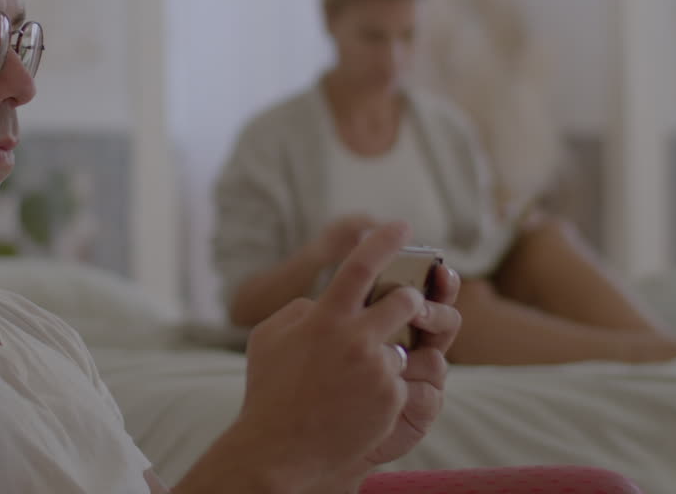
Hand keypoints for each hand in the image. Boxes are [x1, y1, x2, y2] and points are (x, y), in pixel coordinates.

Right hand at [234, 222, 457, 489]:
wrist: (279, 450)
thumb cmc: (269, 392)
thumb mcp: (268, 338)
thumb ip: (299, 310)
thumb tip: (322, 302)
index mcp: (325, 318)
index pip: (362, 265)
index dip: (384, 240)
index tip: (402, 225)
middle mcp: (355, 339)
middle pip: (404, 301)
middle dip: (408, 300)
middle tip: (402, 307)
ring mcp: (377, 370)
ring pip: (403, 346)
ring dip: (387, 354)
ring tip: (359, 375)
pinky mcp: (392, 400)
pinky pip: (400, 381)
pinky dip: (384, 389)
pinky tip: (357, 404)